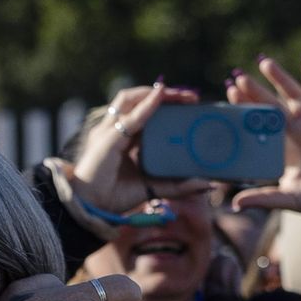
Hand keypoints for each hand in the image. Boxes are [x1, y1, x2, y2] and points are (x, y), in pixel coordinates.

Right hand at [70, 81, 210, 214]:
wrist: (90, 207)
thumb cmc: (114, 197)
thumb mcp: (154, 187)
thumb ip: (178, 185)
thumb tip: (209, 183)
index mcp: (124, 139)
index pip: (145, 113)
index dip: (166, 105)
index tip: (191, 105)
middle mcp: (114, 130)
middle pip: (138, 101)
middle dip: (166, 94)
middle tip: (192, 97)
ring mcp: (109, 131)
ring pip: (130, 99)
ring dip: (156, 93)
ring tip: (180, 94)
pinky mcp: (108, 138)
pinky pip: (131, 118)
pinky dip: (147, 104)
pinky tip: (161, 95)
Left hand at [228, 55, 300, 243]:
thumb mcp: (290, 198)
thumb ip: (264, 198)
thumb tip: (235, 204)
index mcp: (280, 151)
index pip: (257, 127)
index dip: (244, 113)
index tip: (229, 99)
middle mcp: (295, 135)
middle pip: (271, 108)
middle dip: (255, 94)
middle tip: (238, 78)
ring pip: (294, 96)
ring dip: (281, 80)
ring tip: (265, 62)